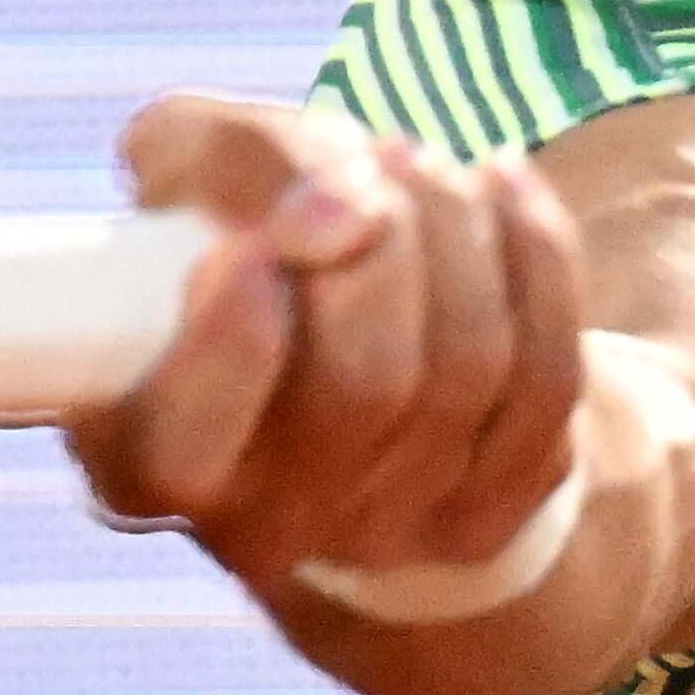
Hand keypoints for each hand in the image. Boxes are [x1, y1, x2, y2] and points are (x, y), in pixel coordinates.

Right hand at [70, 92, 585, 610]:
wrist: (344, 322)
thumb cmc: (250, 236)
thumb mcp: (191, 168)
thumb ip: (235, 162)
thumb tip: (342, 213)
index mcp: (144, 459)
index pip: (183, 442)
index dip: (229, 342)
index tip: (260, 244)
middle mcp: (261, 525)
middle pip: (364, 382)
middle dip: (387, 237)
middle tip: (374, 165)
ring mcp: (382, 531)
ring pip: (468, 365)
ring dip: (458, 228)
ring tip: (423, 168)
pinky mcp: (484, 516)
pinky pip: (550, 378)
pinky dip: (535, 255)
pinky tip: (500, 192)